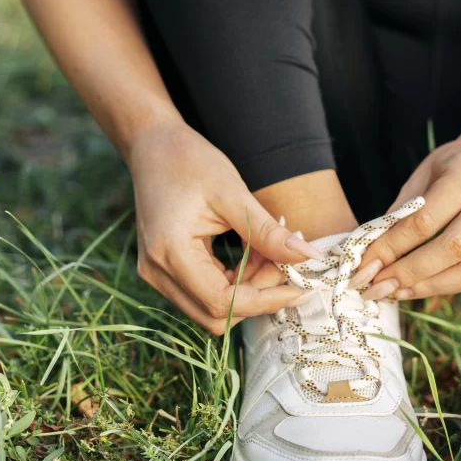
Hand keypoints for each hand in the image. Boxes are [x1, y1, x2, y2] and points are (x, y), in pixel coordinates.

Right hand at [127, 122, 319, 333]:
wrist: (152, 146)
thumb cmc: (188, 160)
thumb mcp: (233, 193)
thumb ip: (268, 232)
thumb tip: (308, 258)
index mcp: (169, 252)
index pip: (222, 301)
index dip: (265, 301)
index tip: (300, 289)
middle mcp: (157, 272)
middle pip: (216, 314)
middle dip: (258, 296)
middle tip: (285, 264)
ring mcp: (158, 275)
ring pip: (213, 307)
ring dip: (250, 289)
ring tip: (271, 252)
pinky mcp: (166, 271)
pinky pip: (207, 293)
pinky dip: (237, 281)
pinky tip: (254, 253)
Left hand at [355, 136, 460, 299]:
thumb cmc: (454, 167)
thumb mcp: (423, 174)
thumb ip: (401, 213)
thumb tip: (372, 257)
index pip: (425, 220)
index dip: (392, 248)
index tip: (365, 266)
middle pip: (452, 248)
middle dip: (410, 272)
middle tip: (379, 286)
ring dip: (429, 287)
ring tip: (398, 292)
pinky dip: (447, 286)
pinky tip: (421, 288)